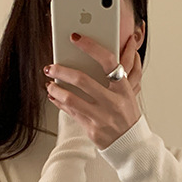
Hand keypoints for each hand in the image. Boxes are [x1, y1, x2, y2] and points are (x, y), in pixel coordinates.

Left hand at [44, 32, 142, 149]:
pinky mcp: (92, 129)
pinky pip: (70, 112)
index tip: (76, 37)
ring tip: (49, 84)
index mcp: (124, 88)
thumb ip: (116, 75)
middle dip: (62, 71)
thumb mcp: (128, 93)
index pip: (109, 61)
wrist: (131, 144)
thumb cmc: (127, 115)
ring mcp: (102, 117)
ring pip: (71, 98)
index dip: (91, 47)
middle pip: (82, 80)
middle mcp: (113, 102)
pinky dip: (59, 103)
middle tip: (51, 66)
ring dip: (55, 89)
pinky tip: (54, 96)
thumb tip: (101, 52)